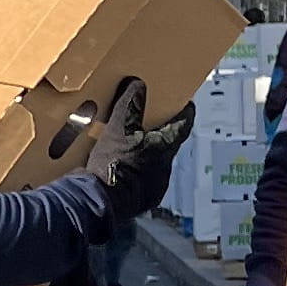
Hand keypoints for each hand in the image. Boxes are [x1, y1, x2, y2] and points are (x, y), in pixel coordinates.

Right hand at [86, 75, 191, 222]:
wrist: (100, 202)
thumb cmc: (113, 163)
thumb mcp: (117, 128)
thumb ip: (129, 104)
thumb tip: (137, 83)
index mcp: (164, 148)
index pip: (183, 125)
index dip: (185, 113)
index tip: (186, 105)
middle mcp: (166, 168)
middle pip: (170, 145)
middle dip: (162, 134)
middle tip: (152, 124)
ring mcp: (156, 187)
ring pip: (157, 165)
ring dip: (149, 156)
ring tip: (132, 148)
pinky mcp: (145, 201)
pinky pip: (145, 181)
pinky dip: (138, 173)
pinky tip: (124, 171)